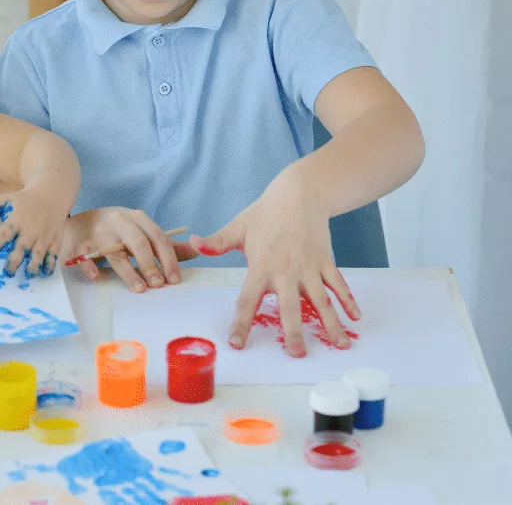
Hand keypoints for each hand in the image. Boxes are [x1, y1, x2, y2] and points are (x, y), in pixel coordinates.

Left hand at [0, 184, 69, 277]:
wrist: (51, 195)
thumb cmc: (24, 201)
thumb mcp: (6, 199)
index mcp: (16, 220)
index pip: (5, 232)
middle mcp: (30, 230)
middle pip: (22, 246)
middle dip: (15, 260)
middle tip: (8, 272)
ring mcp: (43, 236)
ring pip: (38, 252)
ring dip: (34, 264)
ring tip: (28, 275)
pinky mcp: (55, 240)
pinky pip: (53, 254)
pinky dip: (50, 264)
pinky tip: (45, 273)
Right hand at [60, 207, 198, 292]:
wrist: (82, 222)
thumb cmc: (118, 231)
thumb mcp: (142, 231)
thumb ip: (166, 244)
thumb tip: (196, 252)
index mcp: (137, 218)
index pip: (158, 237)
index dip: (168, 259)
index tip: (174, 280)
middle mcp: (119, 221)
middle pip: (138, 243)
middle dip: (150, 265)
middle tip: (158, 284)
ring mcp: (98, 231)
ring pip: (113, 252)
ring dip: (127, 271)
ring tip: (138, 288)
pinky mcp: (79, 241)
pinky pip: (84, 254)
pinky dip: (89, 265)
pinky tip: (97, 277)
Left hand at [190, 172, 361, 356]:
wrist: (299, 193)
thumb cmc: (265, 212)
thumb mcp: (237, 227)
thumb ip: (216, 242)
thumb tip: (192, 243)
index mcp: (260, 266)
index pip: (247, 300)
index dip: (241, 323)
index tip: (237, 344)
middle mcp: (286, 271)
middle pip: (290, 307)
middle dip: (294, 332)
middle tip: (297, 354)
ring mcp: (309, 267)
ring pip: (321, 301)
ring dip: (331, 324)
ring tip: (340, 345)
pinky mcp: (326, 261)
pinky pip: (338, 284)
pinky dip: (348, 300)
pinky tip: (356, 318)